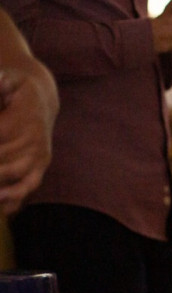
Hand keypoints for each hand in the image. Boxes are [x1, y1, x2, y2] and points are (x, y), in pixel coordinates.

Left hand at [0, 67, 57, 215]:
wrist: (40, 99)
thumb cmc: (17, 88)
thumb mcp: (9, 78)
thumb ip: (2, 82)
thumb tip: (0, 80)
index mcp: (23, 120)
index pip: (1, 135)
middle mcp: (34, 141)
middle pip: (3, 162)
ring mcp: (38, 155)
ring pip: (14, 176)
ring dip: (1, 189)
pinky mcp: (40, 166)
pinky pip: (28, 186)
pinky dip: (14, 199)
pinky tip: (2, 207)